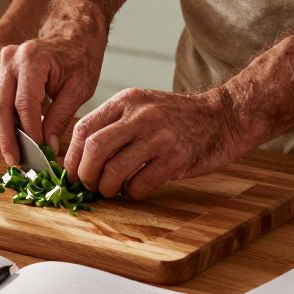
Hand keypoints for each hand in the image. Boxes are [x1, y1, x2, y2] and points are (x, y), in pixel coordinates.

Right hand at [0, 35, 103, 165]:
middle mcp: (9, 59)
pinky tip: (4, 139)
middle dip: (5, 139)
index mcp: (32, 59)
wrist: (73, 35)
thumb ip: (60, 118)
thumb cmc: (79, 58)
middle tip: (15, 161)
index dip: (29, 133)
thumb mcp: (78, 89)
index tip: (37, 153)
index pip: (24, 104)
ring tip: (9, 154)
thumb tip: (47, 147)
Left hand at [64, 86, 259, 198]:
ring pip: (114, 170)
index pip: (84, 129)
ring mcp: (159, 137)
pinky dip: (132, 193)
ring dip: (106, 188)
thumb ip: (113, 124)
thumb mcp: (141, 107)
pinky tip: (135, 189)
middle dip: (85, 174)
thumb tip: (80, 156)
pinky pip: (140, 184)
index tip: (71, 173)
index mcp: (126, 101)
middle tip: (89, 185)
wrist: (222, 117)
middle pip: (94, 150)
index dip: (72, 156)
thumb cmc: (176, 118)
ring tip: (111, 190)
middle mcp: (140, 116)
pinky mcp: (176, 159)